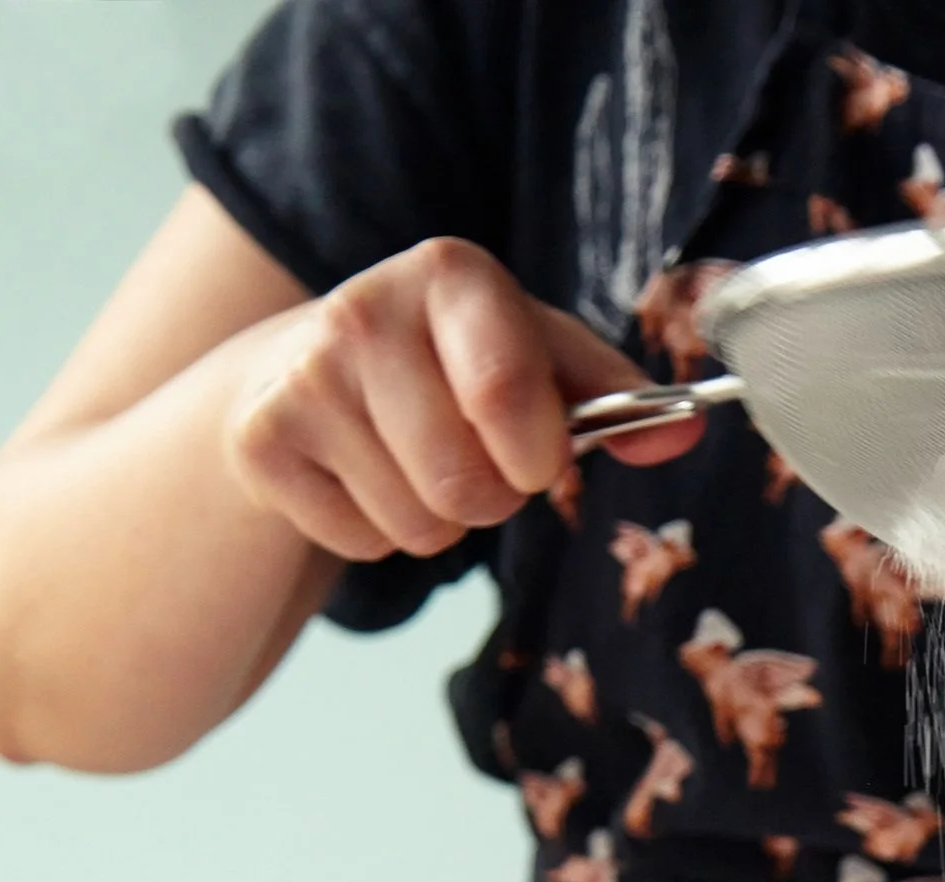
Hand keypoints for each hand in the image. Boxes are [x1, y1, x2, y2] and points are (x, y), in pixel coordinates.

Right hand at [223, 236, 701, 560]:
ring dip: (432, 517)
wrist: (308, 364)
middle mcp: (364, 310)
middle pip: (469, 487)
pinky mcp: (260, 440)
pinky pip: (362, 543)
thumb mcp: (540, 359)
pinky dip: (374, 531)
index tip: (535, 458)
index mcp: (451, 275)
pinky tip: (359, 473)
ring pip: (418, 526)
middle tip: (466, 455)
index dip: (535, 455)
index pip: (508, 393)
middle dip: (487, 497)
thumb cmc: (453, 363)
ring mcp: (302, 375)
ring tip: (409, 459)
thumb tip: (684, 433)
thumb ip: (619, 399)